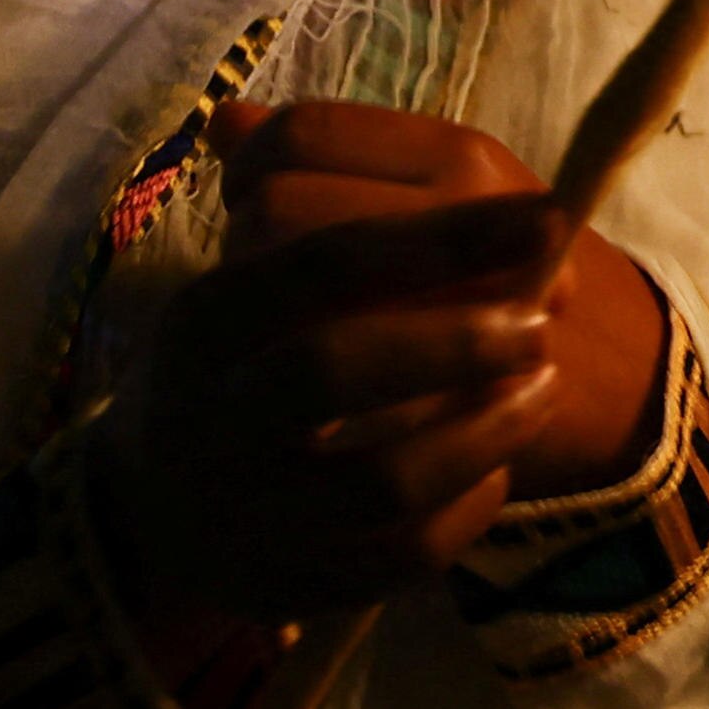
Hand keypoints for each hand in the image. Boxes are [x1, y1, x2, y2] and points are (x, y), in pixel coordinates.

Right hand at [101, 102, 668, 635]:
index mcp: (208, 316)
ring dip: (480, 434)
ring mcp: (243, 513)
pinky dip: (461, 515)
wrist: (159, 506)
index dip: (440, 237)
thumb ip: (299, 206)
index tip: (549, 217)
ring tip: (540, 389)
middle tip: (541, 324)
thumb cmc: (240, 361)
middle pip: (331, 369)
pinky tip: (496, 472)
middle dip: (454, 343)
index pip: (320, 259)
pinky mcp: (284, 589)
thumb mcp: (253, 281)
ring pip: (377, 482)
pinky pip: (394, 563)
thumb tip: (249, 119)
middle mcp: (211, 415)